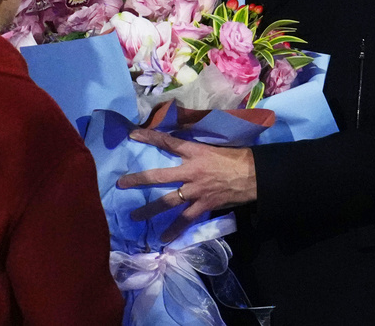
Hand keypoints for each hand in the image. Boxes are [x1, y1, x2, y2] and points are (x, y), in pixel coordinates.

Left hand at [116, 128, 257, 242]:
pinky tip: (163, 239)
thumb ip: (192, 144)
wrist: (253, 175)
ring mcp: (196, 191)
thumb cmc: (234, 157)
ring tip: (134, 216)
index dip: (150, 137)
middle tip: (121, 184)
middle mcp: (191, 171)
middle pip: (160, 176)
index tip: (132, 135)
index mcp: (194, 152)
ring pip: (168, 201)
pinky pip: (186, 220)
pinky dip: (174, 230)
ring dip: (150, 209)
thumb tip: (177, 136)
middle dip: (139, 179)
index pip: (168, 142)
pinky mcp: (203, 206)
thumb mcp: (211, 145)